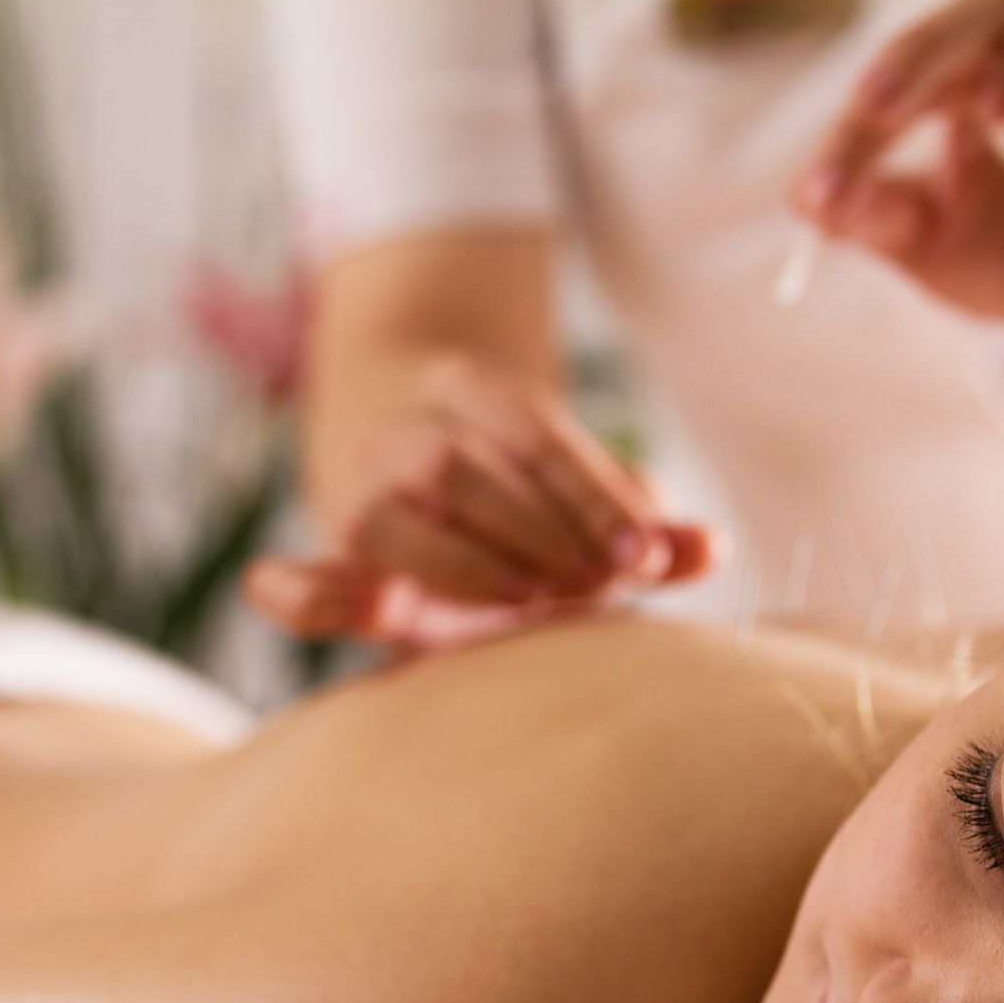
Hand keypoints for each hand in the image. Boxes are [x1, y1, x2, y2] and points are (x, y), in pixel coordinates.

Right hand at [250, 355, 717, 651]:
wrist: (419, 493)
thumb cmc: (523, 511)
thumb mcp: (579, 504)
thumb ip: (642, 531)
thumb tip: (710, 550)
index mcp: (465, 391)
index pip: (525, 428)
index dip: (589, 493)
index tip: (646, 555)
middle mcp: (397, 433)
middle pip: (454, 466)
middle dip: (536, 529)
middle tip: (599, 585)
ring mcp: (353, 500)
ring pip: (385, 516)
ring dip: (466, 567)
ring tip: (531, 604)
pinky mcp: (331, 572)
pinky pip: (293, 586)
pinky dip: (309, 599)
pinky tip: (373, 611)